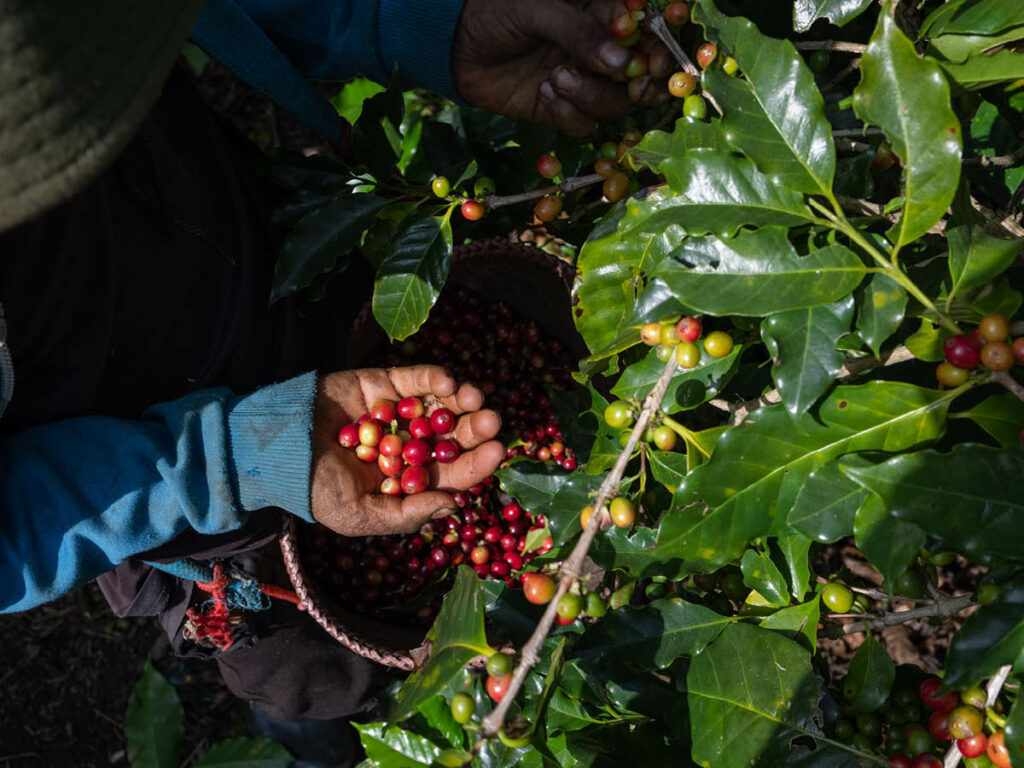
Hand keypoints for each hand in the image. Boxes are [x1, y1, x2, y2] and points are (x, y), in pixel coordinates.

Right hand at [311, 366, 502, 535]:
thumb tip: (454, 505)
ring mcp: (398, 413)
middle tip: (491, 421)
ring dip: (462, 400)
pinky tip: (448, 382)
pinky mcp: (383, 384)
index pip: (450, 473)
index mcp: (408, 480)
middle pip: (452, 436)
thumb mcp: (358, 515)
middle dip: (475, 429)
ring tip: (474, 397)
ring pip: (440, 405)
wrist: (273, 449)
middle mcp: (409, 446)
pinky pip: (415, 380)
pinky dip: (434, 379)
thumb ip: (406, 512)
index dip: (475, 463)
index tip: (497, 451)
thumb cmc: (314, 490)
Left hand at [452, 0, 672, 136]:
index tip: (653, 61)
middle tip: (626, 82)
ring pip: (615, 102)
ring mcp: (583, 80)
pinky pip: (584, 124)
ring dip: (591, 95)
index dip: (659, 47)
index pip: (649, 30)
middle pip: (642, 73)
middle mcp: (600, 48)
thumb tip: (619, 59)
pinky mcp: (562, 109)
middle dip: (637, 82)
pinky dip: (569, 115)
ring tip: (556, 77)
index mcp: (603, 12)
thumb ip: (578, 31)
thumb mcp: (536, 8)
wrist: (453, 46)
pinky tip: (545, 93)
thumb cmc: (494, 10)